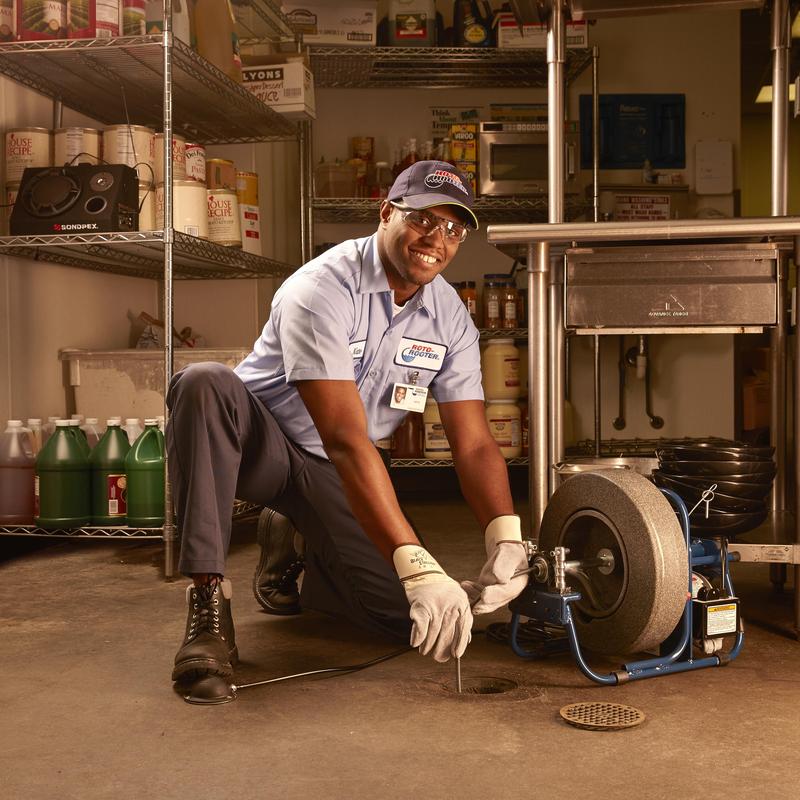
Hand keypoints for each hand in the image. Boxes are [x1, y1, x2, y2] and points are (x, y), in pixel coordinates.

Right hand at [393, 545, 472, 661]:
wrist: (425, 575)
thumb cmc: (443, 593)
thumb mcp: (458, 603)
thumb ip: (463, 621)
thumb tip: (466, 642)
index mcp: (462, 604)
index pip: (463, 628)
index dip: (460, 643)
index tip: (456, 655)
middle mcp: (450, 604)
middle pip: (446, 632)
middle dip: (441, 648)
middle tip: (438, 658)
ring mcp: (436, 604)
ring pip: (433, 632)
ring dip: (427, 645)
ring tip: (424, 651)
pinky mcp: (421, 605)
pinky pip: (421, 626)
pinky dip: (418, 636)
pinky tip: (416, 643)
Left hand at [461, 515, 527, 613]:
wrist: (503, 551)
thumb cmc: (509, 551)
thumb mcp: (510, 553)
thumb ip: (505, 566)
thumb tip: (499, 579)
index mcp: (519, 583)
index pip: (507, 592)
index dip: (495, 595)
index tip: (484, 594)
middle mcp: (508, 591)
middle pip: (496, 602)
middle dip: (483, 603)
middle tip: (473, 601)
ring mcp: (497, 592)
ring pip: (485, 601)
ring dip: (474, 596)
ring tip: (466, 586)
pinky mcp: (487, 590)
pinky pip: (478, 595)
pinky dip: (471, 592)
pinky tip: (465, 585)